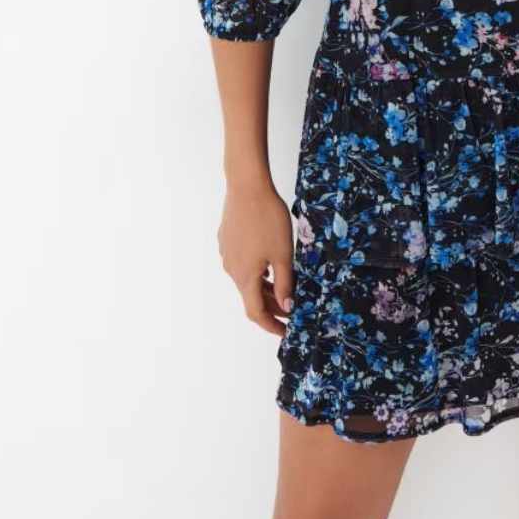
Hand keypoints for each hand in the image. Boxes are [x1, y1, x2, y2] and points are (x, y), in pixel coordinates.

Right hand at [217, 181, 294, 336]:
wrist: (247, 186)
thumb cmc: (268, 218)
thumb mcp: (283, 254)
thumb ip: (285, 283)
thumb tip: (286, 307)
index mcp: (245, 276)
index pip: (256, 312)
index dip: (271, 325)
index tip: (285, 332)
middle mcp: (232, 269)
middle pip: (251, 297)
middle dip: (271, 307)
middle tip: (291, 310)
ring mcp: (227, 254)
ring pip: (247, 280)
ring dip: (265, 288)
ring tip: (284, 287)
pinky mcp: (227, 241)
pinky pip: (243, 264)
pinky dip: (257, 271)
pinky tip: (270, 263)